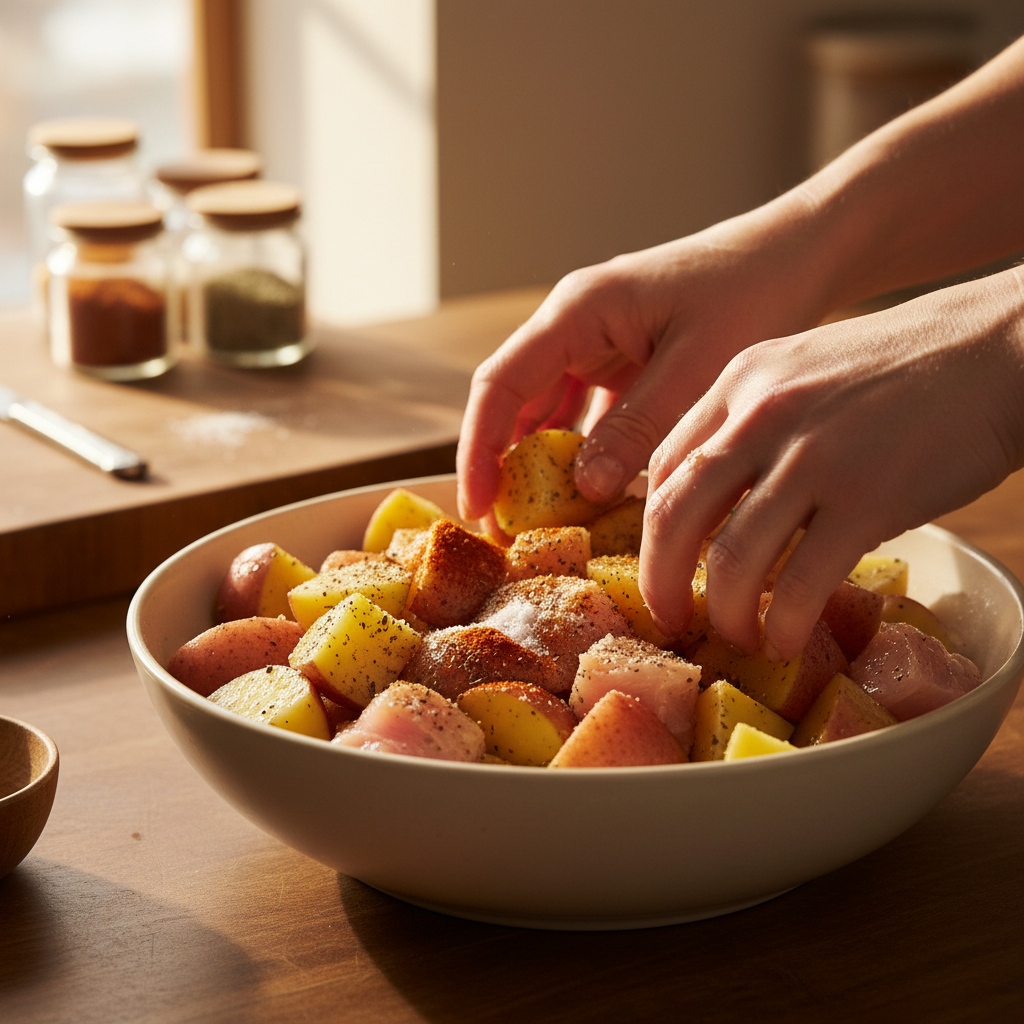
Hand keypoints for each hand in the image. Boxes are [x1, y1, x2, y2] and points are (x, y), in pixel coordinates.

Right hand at [456, 195, 835, 523]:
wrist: (797, 255)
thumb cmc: (753, 292)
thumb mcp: (697, 366)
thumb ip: (639, 426)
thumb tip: (584, 488)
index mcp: (579, 310)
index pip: (501, 384)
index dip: (480, 449)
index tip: (476, 508)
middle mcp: (574, 324)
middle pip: (513, 401)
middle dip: (502, 466)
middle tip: (505, 532)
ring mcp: (595, 343)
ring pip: (544, 411)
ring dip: (537, 464)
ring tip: (536, 524)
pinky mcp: (620, 362)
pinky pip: (583, 415)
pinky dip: (580, 455)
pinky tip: (587, 496)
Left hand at [640, 269, 1023, 659]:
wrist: (995, 349)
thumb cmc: (900, 367)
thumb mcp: (801, 372)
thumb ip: (751, 424)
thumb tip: (715, 495)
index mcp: (738, 383)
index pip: (663, 466)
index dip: (649, 529)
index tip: (658, 566)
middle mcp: (762, 416)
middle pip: (675, 515)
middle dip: (660, 581)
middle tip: (670, 617)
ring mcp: (813, 457)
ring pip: (732, 557)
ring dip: (726, 612)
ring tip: (738, 635)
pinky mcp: (867, 498)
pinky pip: (802, 581)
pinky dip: (785, 623)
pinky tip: (787, 639)